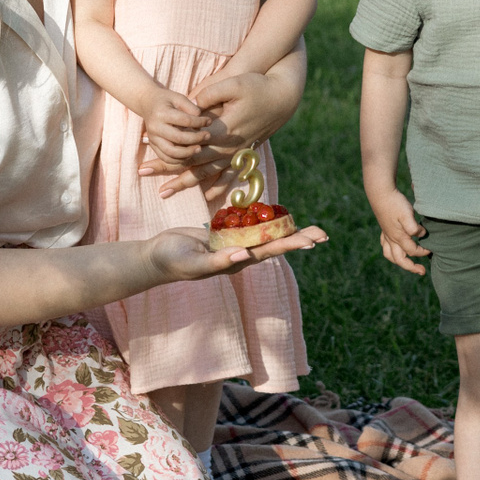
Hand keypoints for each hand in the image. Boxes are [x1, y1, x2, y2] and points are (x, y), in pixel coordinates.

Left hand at [140, 72, 296, 197]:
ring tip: (164, 193)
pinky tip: (206, 196)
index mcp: (222, 131)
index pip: (187, 150)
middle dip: (166, 172)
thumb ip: (210, 93)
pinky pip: (229, 176)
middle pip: (192, 166)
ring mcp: (237, 153)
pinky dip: (216, 187)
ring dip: (185, 183)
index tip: (145, 159)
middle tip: (143, 175)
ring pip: (207, 174)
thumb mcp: (234, 83)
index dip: (164, 155)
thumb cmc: (257, 86)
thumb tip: (190, 103)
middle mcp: (229, 148)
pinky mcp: (244, 153)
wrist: (283, 97)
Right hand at [141, 90, 213, 160]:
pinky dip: (179, 160)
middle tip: (207, 136)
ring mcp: (152, 138)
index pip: (185, 120)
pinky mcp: (153, 146)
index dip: (200, 122)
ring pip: (171, 153)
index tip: (209, 121)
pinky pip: (166, 158)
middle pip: (178, 138)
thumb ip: (191, 108)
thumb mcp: (179, 98)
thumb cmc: (167, 100)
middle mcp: (155, 127)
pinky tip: (189, 154)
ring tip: (199, 148)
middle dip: (196, 139)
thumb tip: (201, 123)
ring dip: (188, 153)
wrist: (147, 103)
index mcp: (161, 113)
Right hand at [145, 224, 328, 283]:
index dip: (291, 244)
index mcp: (236, 262)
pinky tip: (277, 216)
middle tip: (324, 234)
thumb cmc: (172, 261)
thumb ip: (218, 261)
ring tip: (308, 228)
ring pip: (264, 235)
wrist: (156, 257)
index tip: (312, 241)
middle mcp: (239, 254)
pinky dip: (263, 220)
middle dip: (298, 238)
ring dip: (285, 230)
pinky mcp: (223, 234)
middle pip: (274, 244)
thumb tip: (245, 257)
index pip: (269, 251)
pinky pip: (247, 225)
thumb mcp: (194, 263)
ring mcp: (232, 243)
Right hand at [367, 186, 428, 275]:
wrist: (381, 194)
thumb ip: (414, 227)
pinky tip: (395, 249)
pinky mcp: (384, 230)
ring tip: (408, 264)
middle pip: (400, 260)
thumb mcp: (407, 214)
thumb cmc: (396, 203)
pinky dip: (391, 252)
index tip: (431, 249)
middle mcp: (391, 239)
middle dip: (411, 267)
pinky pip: (385, 246)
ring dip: (399, 262)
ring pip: (390, 255)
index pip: (412, 251)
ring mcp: (386, 235)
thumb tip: (422, 235)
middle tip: (422, 271)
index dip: (423, 252)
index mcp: (398, 237)